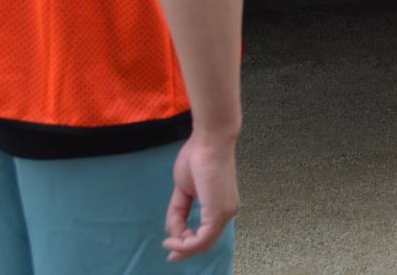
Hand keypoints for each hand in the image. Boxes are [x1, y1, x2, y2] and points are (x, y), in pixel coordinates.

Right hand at [163, 131, 239, 261]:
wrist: (209, 140)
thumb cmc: (198, 157)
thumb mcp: (183, 190)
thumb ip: (179, 212)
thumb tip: (173, 232)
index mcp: (222, 205)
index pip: (207, 233)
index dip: (188, 243)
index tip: (170, 245)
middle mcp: (228, 211)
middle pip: (206, 242)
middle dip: (185, 251)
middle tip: (169, 255)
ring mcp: (225, 212)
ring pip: (204, 243)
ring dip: (183, 248)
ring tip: (168, 244)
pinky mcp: (218, 212)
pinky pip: (202, 239)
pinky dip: (186, 244)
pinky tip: (172, 240)